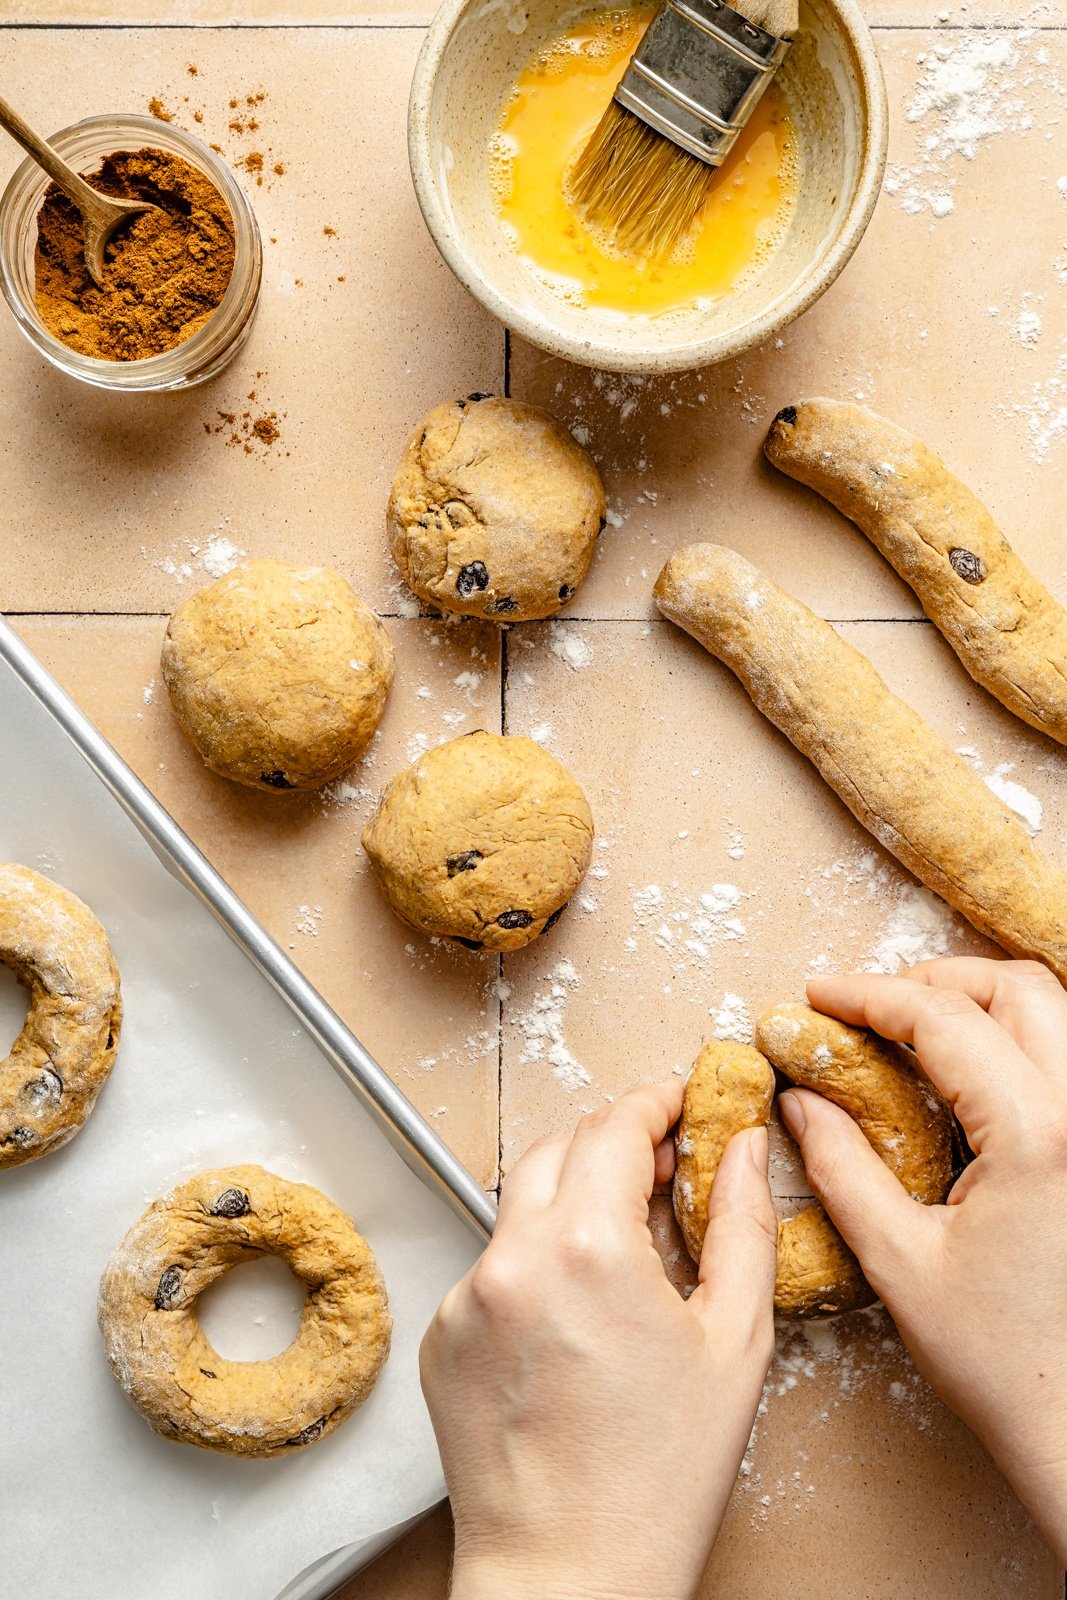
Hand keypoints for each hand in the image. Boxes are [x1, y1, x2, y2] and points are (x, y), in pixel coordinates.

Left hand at [420, 1080, 775, 1599]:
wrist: (569, 1578)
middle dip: (611, 1142)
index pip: (615, 1124)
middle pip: (559, 1147)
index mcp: (587, 1246)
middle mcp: (512, 1258)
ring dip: (570, 1202)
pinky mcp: (439, 1336)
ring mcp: (465, 1297)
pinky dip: (534, 1265)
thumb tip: (743, 1148)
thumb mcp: (735, 1342)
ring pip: (521, 1206)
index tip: (678, 1103)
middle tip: (661, 1167)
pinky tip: (577, 1318)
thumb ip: (742, 1224)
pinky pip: (492, 1267)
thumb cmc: (658, 1480)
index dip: (654, 1102)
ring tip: (624, 1251)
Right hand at [779, 958, 1066, 1560]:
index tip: (816, 995)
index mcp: (1035, 1137)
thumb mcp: (900, 1262)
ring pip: (1057, 1010)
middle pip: (1015, 987)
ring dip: (983, 1000)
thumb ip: (842, 1167)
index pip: (942, 1020)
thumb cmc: (1000, 1362)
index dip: (868, 995)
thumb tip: (799, 1101)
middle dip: (933, 980)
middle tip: (866, 1006)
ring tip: (916, 1027)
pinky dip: (1021, 1040)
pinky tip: (974, 1073)